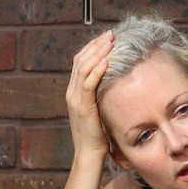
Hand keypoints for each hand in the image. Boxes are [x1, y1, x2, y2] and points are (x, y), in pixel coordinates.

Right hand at [66, 31, 113, 160]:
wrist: (89, 154)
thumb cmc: (98, 136)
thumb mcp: (99, 111)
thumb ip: (101, 98)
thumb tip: (115, 86)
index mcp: (75, 92)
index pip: (81, 62)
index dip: (92, 48)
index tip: (107, 39)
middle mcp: (72, 92)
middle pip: (81, 60)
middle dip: (96, 45)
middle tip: (110, 35)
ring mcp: (75, 99)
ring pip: (83, 68)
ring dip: (97, 53)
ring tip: (110, 42)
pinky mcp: (82, 107)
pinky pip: (88, 84)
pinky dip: (96, 71)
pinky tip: (107, 62)